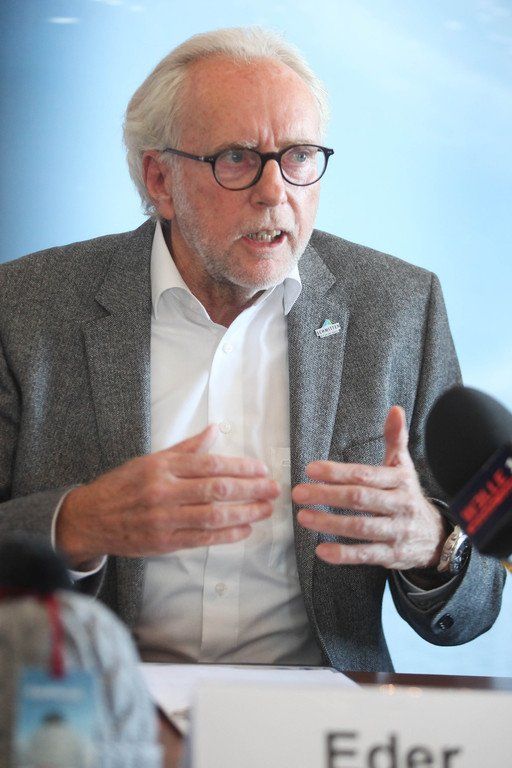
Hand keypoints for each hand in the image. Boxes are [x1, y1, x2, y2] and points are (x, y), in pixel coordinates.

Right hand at [56, 425, 278, 567]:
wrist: (90, 517)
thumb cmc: (123, 485)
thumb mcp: (151, 459)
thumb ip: (186, 448)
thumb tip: (215, 430)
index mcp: (163, 467)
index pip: (210, 465)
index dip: (240, 467)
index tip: (261, 469)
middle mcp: (164, 491)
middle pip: (217, 490)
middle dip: (251, 490)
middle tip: (273, 489)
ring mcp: (165, 519)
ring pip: (214, 516)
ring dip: (246, 513)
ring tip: (266, 509)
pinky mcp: (164, 543)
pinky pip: (203, 539)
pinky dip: (228, 535)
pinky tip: (246, 529)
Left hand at [292, 406, 445, 569]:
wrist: (436, 536)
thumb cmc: (408, 496)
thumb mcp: (404, 467)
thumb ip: (395, 440)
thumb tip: (394, 409)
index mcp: (399, 481)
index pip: (365, 475)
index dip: (337, 472)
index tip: (310, 469)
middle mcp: (400, 506)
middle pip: (360, 499)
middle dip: (327, 495)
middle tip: (299, 493)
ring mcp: (397, 532)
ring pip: (361, 527)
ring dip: (330, 523)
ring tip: (303, 517)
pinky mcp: (392, 556)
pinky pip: (367, 555)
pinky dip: (344, 555)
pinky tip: (321, 551)